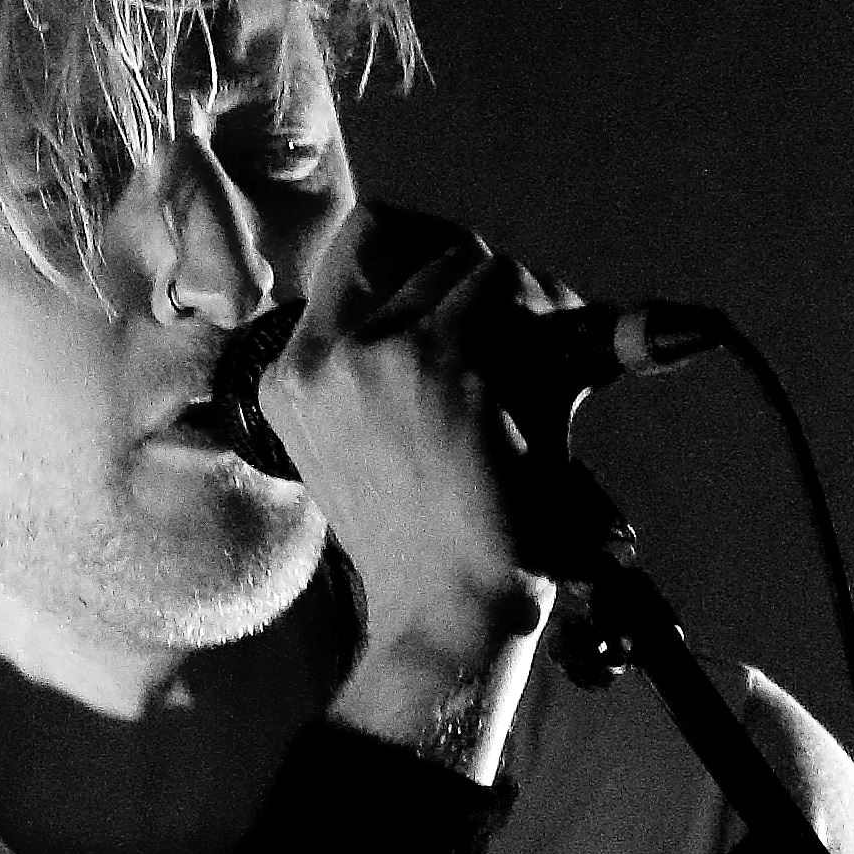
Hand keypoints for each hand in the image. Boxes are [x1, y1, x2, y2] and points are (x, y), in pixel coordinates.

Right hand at [260, 199, 560, 742]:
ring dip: (523, 298)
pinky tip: (562, 369)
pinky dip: (548, 315)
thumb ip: (387, 360)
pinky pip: (510, 288)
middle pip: (421, 246)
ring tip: (550, 357)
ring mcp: (380, 356)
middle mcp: (322, 360)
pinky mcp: (446, 364)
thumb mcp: (367, 449)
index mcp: (290, 381)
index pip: (357, 244)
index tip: (471, 288)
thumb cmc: (427, 544)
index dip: (425, 248)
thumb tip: (474, 266)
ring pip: (470, 261)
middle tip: (533, 326)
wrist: (451, 609)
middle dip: (485, 279)